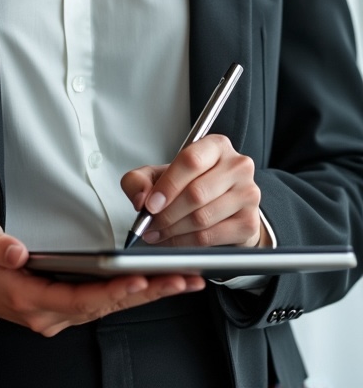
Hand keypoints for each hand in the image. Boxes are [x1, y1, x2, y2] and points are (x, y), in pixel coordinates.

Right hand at [0, 219, 205, 335]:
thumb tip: (16, 252)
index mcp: (30, 298)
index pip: (79, 298)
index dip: (110, 291)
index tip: (137, 279)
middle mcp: (51, 313)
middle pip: (106, 305)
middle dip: (146, 292)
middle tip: (181, 278)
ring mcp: (62, 314)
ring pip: (112, 307)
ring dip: (149, 294)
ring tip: (183, 279)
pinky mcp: (70, 307)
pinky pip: (107, 303)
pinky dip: (135, 293)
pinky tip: (158, 283)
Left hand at [121, 135, 264, 247]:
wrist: (222, 206)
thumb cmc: (191, 185)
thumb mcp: (160, 175)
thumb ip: (140, 180)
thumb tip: (140, 198)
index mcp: (216, 146)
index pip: (191, 160)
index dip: (168, 185)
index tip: (150, 204)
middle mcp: (237, 166)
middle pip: (197, 193)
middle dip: (166, 214)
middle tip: (149, 224)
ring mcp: (247, 194)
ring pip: (203, 218)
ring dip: (174, 230)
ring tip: (158, 233)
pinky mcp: (249, 222)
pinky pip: (211, 237)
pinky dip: (186, 243)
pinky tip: (175, 240)